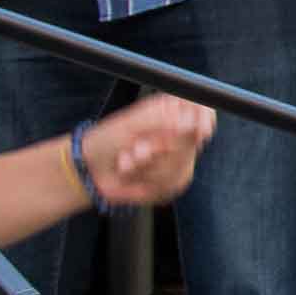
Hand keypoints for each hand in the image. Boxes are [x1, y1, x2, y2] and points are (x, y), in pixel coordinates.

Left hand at [76, 95, 215, 210]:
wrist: (90, 171)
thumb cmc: (106, 140)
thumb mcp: (130, 125)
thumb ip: (162, 121)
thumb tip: (191, 124)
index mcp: (169, 110)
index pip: (203, 109)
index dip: (204, 120)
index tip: (199, 132)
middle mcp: (178, 133)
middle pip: (193, 141)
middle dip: (161, 148)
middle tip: (137, 149)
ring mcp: (178, 159)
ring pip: (181, 166)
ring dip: (147, 167)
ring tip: (127, 162)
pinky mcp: (172, 181)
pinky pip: (172, 184)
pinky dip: (147, 182)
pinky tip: (132, 175)